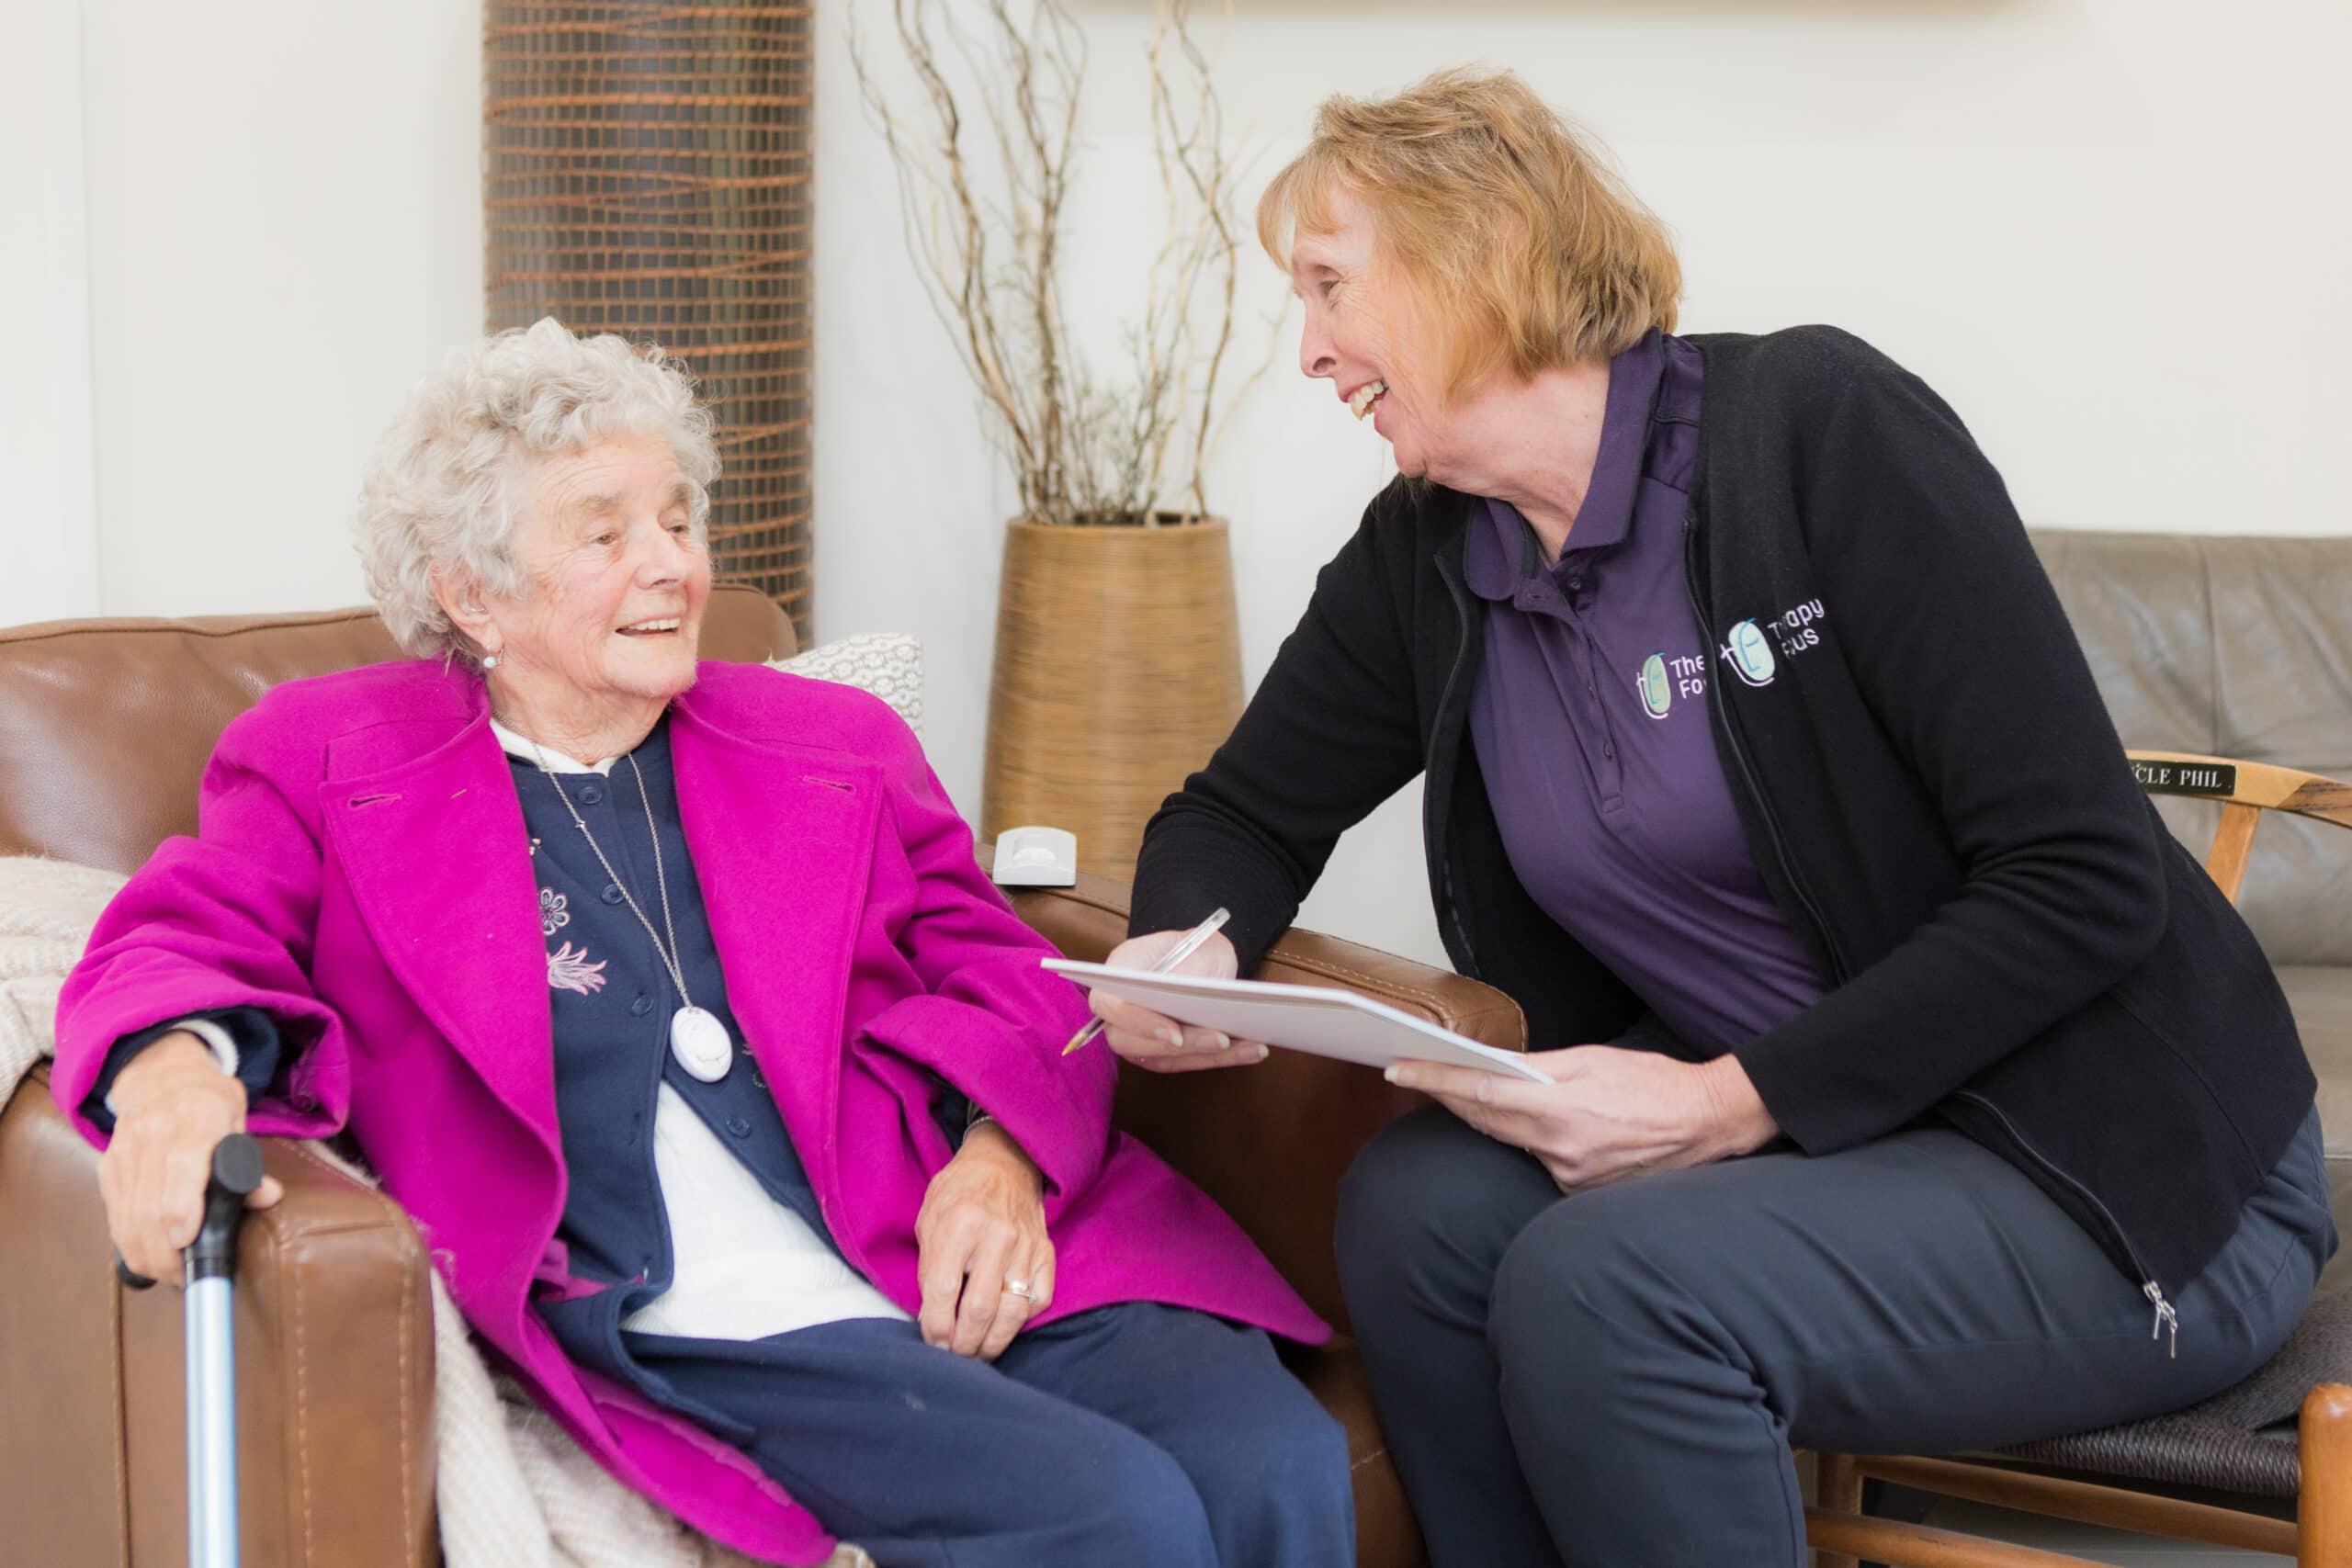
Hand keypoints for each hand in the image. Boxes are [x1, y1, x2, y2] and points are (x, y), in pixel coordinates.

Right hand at [99, 1032, 284, 1284]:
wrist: (159, 1076)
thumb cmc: (209, 1102)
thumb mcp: (238, 1118)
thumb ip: (252, 1161)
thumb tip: (268, 1197)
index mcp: (194, 1120)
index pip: (181, 1171)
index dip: (182, 1213)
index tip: (190, 1244)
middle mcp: (153, 1137)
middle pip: (149, 1209)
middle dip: (167, 1254)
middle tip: (188, 1278)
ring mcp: (125, 1155)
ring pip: (127, 1220)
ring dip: (148, 1257)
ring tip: (172, 1275)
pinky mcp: (109, 1170)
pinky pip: (115, 1217)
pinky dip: (130, 1244)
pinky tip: (151, 1257)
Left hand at [914, 1120, 1053, 1359]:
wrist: (1004, 1163)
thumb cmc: (959, 1193)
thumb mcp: (928, 1219)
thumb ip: (929, 1266)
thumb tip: (933, 1316)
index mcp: (959, 1223)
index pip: (943, 1291)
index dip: (934, 1327)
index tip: (932, 1342)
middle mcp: (996, 1236)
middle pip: (979, 1309)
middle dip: (963, 1344)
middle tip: (954, 1355)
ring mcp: (1026, 1247)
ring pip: (1012, 1313)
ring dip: (991, 1343)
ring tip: (977, 1352)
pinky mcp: (1045, 1254)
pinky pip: (1038, 1302)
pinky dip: (1020, 1321)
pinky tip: (1003, 1323)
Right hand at [1087, 929, 1268, 1072]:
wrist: (1200, 960)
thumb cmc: (1191, 948)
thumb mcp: (1193, 944)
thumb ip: (1187, 967)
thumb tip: (1192, 994)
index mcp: (1117, 974)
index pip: (1110, 1004)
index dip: (1138, 1022)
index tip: (1175, 1032)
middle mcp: (1118, 1011)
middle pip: (1132, 1042)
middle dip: (1183, 1045)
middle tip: (1221, 1039)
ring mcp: (1136, 1036)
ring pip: (1163, 1058)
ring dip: (1208, 1056)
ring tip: (1250, 1046)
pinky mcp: (1161, 1053)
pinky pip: (1186, 1063)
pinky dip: (1221, 1059)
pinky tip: (1252, 1050)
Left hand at [1388, 1047, 1778, 1191]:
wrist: (1709, 1124)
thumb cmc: (1654, 1083)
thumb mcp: (1593, 1060)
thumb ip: (1539, 1068)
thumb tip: (1494, 1068)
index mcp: (1562, 1110)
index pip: (1481, 1093)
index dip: (1435, 1080)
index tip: (1398, 1069)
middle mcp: (1560, 1150)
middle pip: (1485, 1121)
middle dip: (1447, 1095)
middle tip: (1412, 1072)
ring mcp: (1569, 1178)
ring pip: (1512, 1143)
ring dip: (1490, 1118)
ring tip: (1465, 1089)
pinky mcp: (1578, 1195)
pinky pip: (1539, 1163)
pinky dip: (1530, 1142)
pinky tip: (1536, 1125)